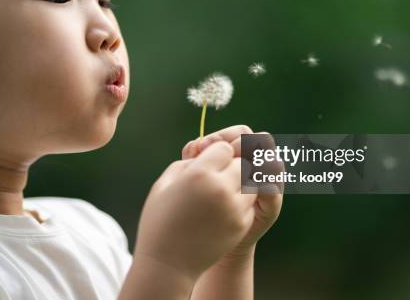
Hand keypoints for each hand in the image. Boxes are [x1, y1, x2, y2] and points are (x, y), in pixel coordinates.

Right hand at [132, 141, 257, 281]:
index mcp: (199, 173)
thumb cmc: (160, 219)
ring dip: (240, 179)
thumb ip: (189, 161)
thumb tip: (206, 149)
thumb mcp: (165, 182)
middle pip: (241, 162)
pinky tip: (226, 203)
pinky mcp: (241, 224)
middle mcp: (221, 188)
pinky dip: (242, 197)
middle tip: (220, 170)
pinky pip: (249, 200)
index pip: (223, 146)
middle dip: (232, 163)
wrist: (167, 263)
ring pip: (250, 180)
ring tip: (224, 186)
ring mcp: (234, 207)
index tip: (208, 158)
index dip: (216, 150)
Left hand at [182, 125, 283, 256]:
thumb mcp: (195, 174)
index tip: (202, 147)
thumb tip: (195, 145)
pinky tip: (238, 191)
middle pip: (261, 141)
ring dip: (253, 164)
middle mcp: (259, 164)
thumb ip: (194, 156)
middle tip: (218, 159)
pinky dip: (259, 186)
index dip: (224, 136)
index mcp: (241, 152)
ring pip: (272, 162)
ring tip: (228, 174)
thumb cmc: (202, 200)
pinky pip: (273, 189)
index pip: (241, 133)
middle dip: (240, 147)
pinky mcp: (272, 203)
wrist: (213, 238)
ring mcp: (269, 183)